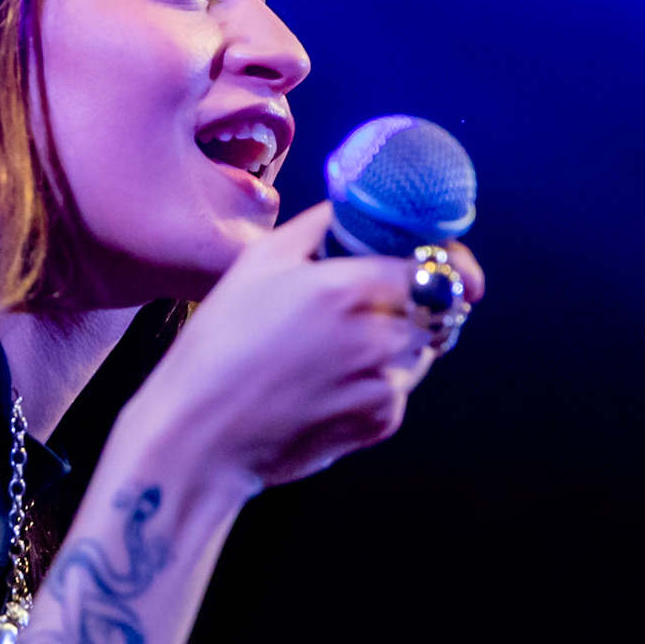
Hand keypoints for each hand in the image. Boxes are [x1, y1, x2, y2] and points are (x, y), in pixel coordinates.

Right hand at [124, 203, 482, 493]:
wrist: (201, 436)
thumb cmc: (219, 346)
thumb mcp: (258, 262)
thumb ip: (319, 226)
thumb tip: (354, 207)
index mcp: (349, 288)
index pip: (437, 266)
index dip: (442, 262)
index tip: (437, 262)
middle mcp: (377, 336)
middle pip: (438, 309)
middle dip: (420, 302)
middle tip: (381, 302)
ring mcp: (383, 383)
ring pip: (422, 350)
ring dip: (400, 341)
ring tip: (340, 348)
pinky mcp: (380, 422)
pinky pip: (399, 390)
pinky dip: (378, 381)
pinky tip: (329, 383)